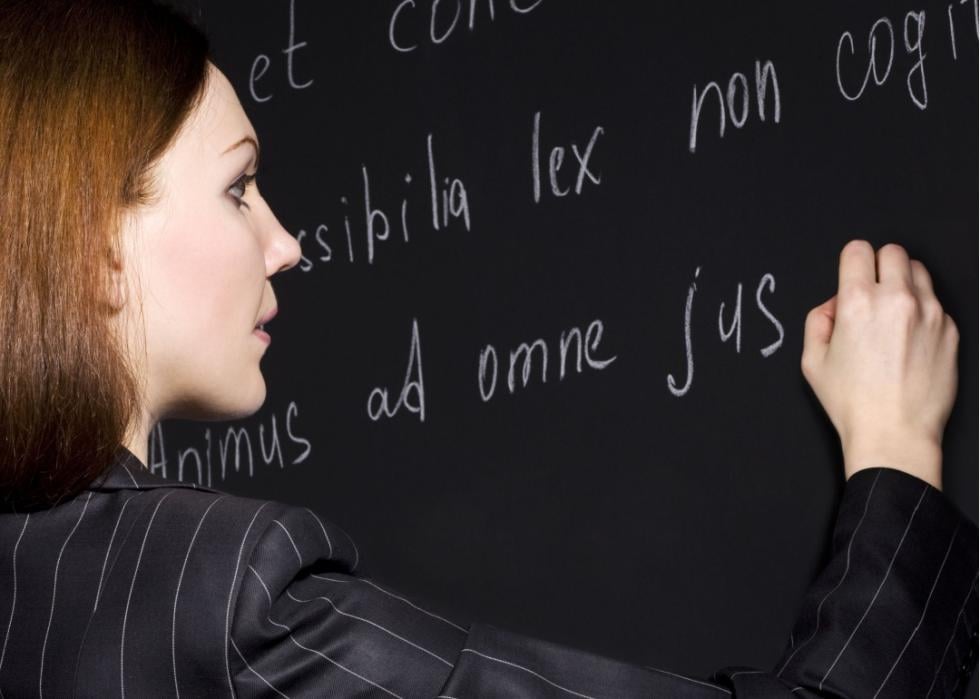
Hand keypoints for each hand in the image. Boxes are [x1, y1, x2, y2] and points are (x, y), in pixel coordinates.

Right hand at [800, 240, 958, 490]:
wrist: (894, 434)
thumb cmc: (853, 403)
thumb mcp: (812, 360)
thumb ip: (817, 320)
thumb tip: (834, 306)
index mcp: (857, 302)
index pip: (858, 250)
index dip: (851, 262)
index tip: (852, 276)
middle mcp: (897, 300)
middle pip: (893, 252)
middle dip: (879, 267)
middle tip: (872, 293)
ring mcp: (930, 313)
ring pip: (919, 271)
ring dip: (904, 283)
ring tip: (894, 313)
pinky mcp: (950, 330)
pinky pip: (936, 303)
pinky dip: (923, 311)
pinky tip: (910, 339)